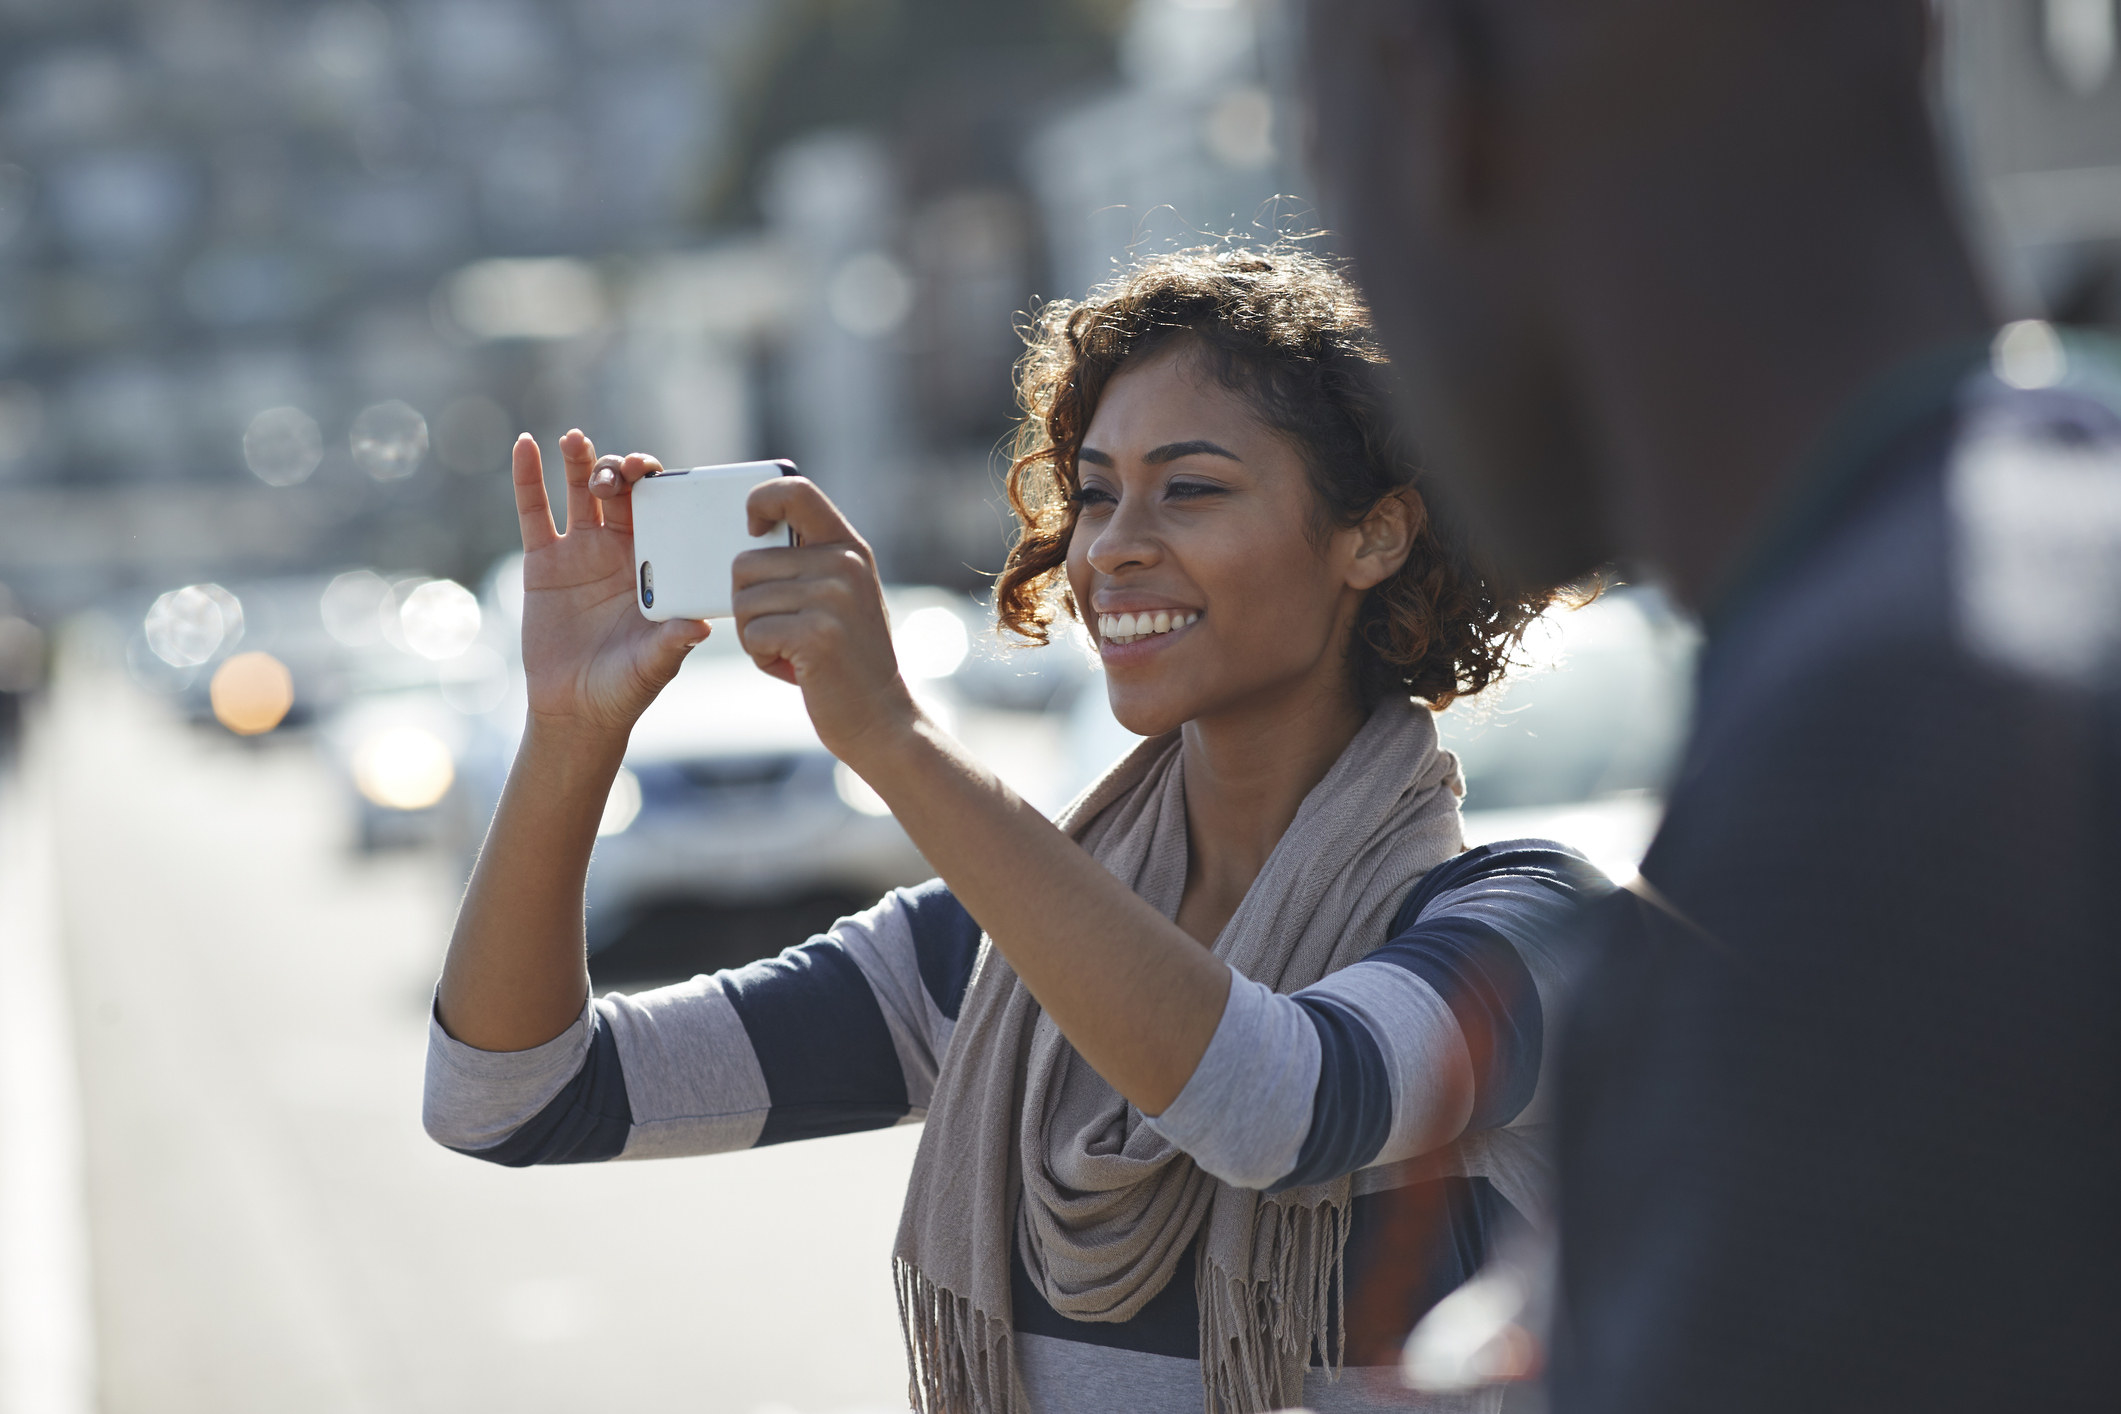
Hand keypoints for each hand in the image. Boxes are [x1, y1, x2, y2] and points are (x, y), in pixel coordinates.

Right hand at [512, 430, 706, 737]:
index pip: (661, 510)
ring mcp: (580, 552)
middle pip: (622, 492)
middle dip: (621, 471)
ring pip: (580, 493)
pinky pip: (534, 513)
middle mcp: (620, 550)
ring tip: (575, 439)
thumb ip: (672, 642)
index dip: (658, 485)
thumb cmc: (625, 688)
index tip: (653, 473)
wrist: (575, 710)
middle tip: (621, 471)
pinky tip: (525, 446)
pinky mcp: (543, 561)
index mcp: (654, 564)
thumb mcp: (653, 665)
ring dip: (580, 461)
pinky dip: (528, 478)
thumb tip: (699, 625)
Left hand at [731, 477, 918, 766]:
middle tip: (784, 631)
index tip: (751, 529)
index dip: (759, 500)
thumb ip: (809, 562)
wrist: (882, 718)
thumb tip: (746, 536)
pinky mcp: (817, 633)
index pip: (795, 490)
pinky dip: (761, 657)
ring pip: (744, 601)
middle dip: (749, 604)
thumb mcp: (842, 597)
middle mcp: (843, 564)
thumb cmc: (848, 659)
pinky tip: (794, 667)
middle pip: (746, 563)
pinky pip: (752, 632)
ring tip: (792, 651)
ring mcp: (833, 597)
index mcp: (848, 547)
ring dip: (754, 634)